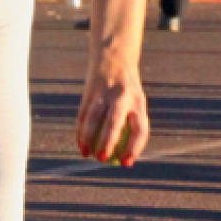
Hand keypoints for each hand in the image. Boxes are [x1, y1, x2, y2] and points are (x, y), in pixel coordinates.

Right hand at [76, 53, 149, 167]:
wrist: (115, 56)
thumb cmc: (128, 89)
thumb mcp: (136, 101)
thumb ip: (132, 125)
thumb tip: (126, 159)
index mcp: (138, 101)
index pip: (139, 129)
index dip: (134, 148)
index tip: (125, 163)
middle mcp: (122, 96)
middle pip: (114, 123)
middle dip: (107, 142)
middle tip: (102, 160)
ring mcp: (104, 92)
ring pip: (93, 118)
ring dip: (87, 138)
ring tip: (85, 154)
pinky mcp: (90, 90)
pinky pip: (83, 114)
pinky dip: (80, 130)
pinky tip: (80, 143)